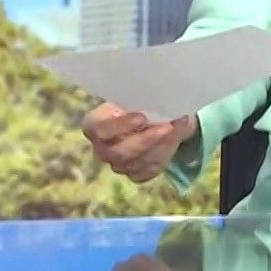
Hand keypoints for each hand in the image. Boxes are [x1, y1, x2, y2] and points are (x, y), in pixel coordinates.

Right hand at [82, 102, 198, 182]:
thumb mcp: (137, 96)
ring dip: (160, 145)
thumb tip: (156, 98)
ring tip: (176, 127)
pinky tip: (173, 138)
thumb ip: (140, 99)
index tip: (142, 117)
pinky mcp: (135, 175)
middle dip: (146, 140)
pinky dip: (165, 154)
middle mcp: (102, 148)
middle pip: (118, 152)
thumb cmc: (140, 101)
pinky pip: (149, 170)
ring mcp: (117, 165)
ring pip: (137, 163)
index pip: (99, 130)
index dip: (120, 126)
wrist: (155, 116)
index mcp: (94, 124)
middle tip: (167, 126)